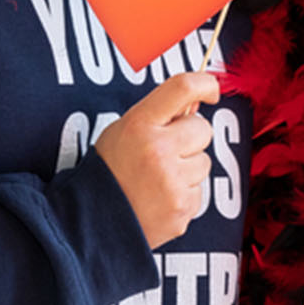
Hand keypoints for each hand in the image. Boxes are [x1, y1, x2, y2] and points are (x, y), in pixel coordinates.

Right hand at [96, 71, 219, 248]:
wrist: (93, 221)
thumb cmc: (110, 170)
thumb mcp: (122, 131)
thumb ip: (158, 115)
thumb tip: (196, 104)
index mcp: (140, 125)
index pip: (183, 88)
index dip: (204, 84)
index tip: (210, 90)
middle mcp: (158, 150)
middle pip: (203, 128)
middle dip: (190, 137)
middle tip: (165, 151)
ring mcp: (172, 181)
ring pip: (204, 161)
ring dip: (188, 168)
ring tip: (158, 178)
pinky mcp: (182, 207)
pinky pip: (199, 191)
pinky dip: (184, 193)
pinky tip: (159, 198)